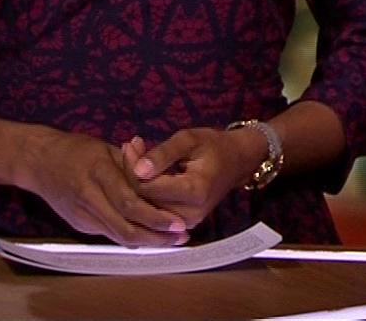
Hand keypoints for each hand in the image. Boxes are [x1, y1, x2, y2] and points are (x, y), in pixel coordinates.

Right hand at [19, 129, 190, 246]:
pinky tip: (150, 235)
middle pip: (125, 226)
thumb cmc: (78, 150)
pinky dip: (131, 236)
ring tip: (172, 241)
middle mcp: (89, 197)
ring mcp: (81, 214)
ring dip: (147, 241)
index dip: (156, 216)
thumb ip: (133, 167)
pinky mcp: (78, 224)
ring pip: (118, 236)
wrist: (38, 162)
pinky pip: (109, 234)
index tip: (179, 222)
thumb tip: (163, 179)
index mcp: (99, 173)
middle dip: (156, 236)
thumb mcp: (107, 150)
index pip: (131, 202)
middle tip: (182, 237)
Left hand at [125, 127, 265, 231]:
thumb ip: (163, 154)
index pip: (149, 187)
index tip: (130, 144)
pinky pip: (153, 210)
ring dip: (135, 182)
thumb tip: (138, 169)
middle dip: (131, 173)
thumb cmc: (213, 147)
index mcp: (195, 192)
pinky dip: (144, 192)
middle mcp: (190, 213)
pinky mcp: (181, 225)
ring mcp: (186, 223)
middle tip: (130, 147)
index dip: (133, 167)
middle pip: (145, 199)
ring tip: (135, 156)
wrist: (236, 162)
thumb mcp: (189, 140)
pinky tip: (144, 172)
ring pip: (145, 207)